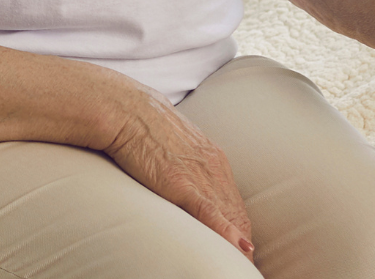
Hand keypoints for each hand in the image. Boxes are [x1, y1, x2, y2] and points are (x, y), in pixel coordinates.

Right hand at [101, 85, 254, 260]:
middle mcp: (214, 169)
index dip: (239, 231)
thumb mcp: (175, 147)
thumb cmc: (145, 127)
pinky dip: (225, 231)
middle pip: (238, 216)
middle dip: (243, 245)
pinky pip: (209, 211)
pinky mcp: (182, 184)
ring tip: (242, 266)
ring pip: (228, 218)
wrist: (128, 111)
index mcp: (214, 160)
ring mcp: (201, 176)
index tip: (242, 251)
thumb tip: (183, 182)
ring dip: (237, 246)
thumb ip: (186, 167)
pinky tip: (239, 246)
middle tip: (246, 265)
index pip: (234, 205)